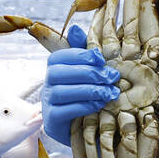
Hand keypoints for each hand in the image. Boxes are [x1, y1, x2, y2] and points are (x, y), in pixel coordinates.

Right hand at [41, 26, 119, 143]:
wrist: (88, 128)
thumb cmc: (89, 95)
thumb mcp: (89, 73)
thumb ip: (84, 53)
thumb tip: (75, 28)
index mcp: (55, 69)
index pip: (59, 56)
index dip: (79, 55)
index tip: (101, 58)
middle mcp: (47, 84)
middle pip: (57, 73)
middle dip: (87, 73)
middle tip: (111, 76)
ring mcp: (47, 103)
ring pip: (60, 92)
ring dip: (88, 90)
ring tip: (110, 92)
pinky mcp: (52, 121)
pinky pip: (63, 111)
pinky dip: (83, 106)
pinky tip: (100, 105)